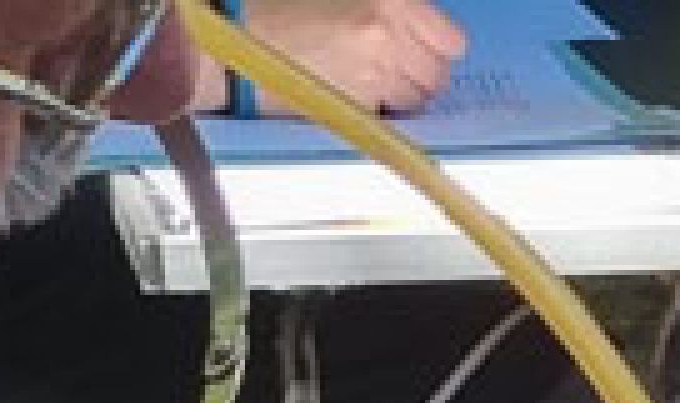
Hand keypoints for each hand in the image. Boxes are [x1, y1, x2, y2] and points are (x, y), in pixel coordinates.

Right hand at [208, 0, 468, 115]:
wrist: (230, 36)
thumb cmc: (276, 5)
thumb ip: (385, 9)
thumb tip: (413, 24)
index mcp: (389, 0)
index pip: (449, 40)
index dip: (438, 47)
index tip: (426, 49)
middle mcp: (387, 37)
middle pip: (437, 75)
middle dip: (420, 73)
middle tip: (394, 66)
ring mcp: (372, 74)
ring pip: (415, 100)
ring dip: (400, 93)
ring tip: (367, 76)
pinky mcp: (354, 106)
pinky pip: (385, 115)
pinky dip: (374, 107)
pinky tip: (347, 88)